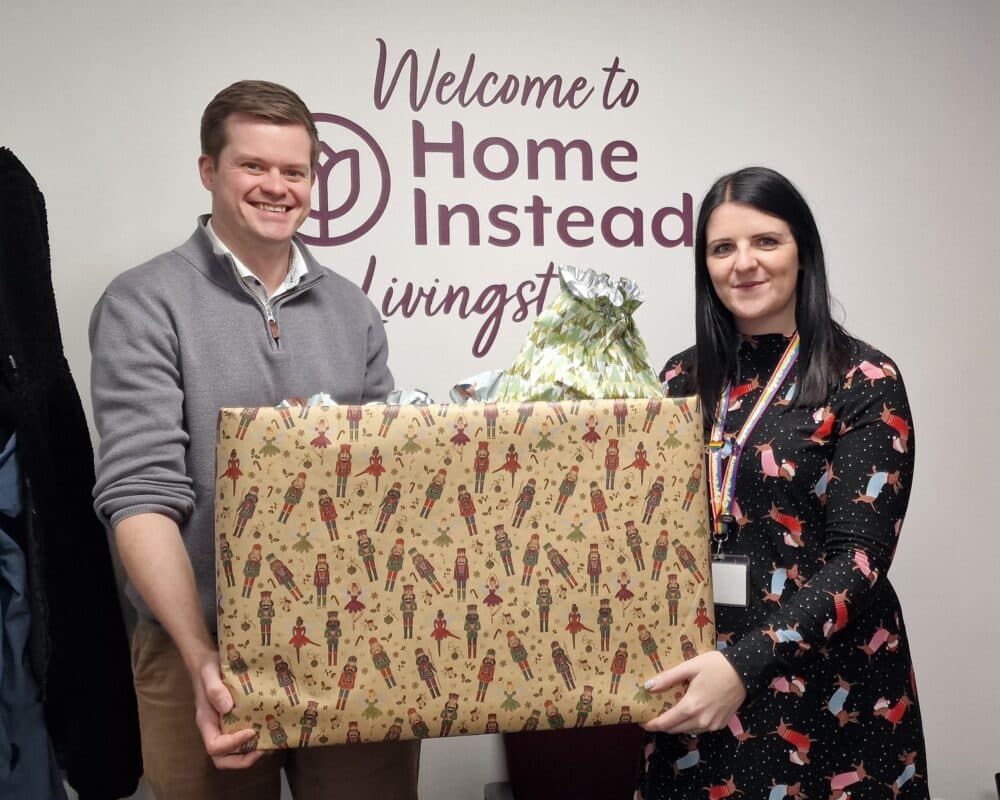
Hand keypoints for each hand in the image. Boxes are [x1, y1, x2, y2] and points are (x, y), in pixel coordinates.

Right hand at [190, 651, 264, 768]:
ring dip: (252, 753)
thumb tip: (226, 708)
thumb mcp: (210, 673)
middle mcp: (214, 729)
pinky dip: (256, 741)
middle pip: (222, 759)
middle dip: (243, 760)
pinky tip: (271, 730)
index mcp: (206, 722)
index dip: (233, 744)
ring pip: (234, 753)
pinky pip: (243, 739)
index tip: (251, 732)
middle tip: (264, 750)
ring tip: (272, 742)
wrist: (207, 662)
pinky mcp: (235, 721)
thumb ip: (214, 690)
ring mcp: (224, 727)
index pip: (215, 746)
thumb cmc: (207, 668)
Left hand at [640, 651, 745, 734]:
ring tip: (669, 711)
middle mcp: (701, 721)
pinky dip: (690, 723)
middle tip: (653, 714)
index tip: (641, 722)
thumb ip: (668, 678)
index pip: (665, 723)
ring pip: (687, 730)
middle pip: (675, 729)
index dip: (651, 725)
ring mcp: (712, 725)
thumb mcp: (690, 667)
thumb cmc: (716, 666)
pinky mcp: (720, 724)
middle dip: (662, 724)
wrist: (745, 672)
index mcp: (691, 707)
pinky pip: (700, 728)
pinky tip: (688, 710)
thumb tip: (648, 686)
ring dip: (676, 724)